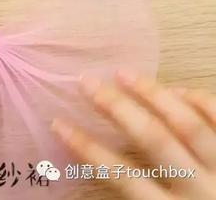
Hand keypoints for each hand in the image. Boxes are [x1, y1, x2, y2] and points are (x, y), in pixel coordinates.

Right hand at [52, 73, 215, 198]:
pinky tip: (180, 89)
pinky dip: (203, 103)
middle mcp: (200, 189)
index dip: (88, 149)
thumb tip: (114, 180)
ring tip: (126, 73)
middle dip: (117, 108)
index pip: (122, 177)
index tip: (60, 124)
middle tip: (87, 82)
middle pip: (153, 140)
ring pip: (189, 125)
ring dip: (155, 95)